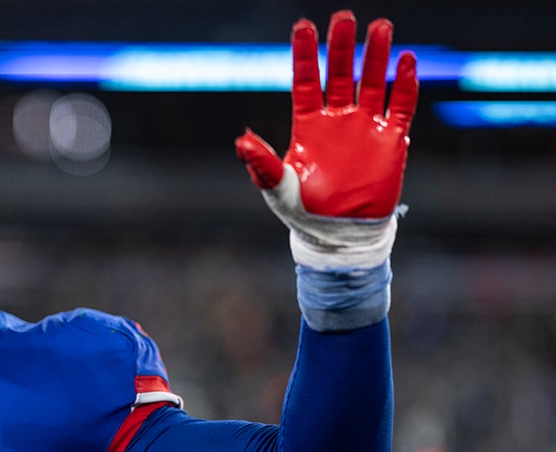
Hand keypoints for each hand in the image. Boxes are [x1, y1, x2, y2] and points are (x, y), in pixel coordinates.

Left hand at [235, 10, 417, 219]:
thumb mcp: (278, 188)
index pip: (306, 81)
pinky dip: (405, 85)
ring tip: (381, 26)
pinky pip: (400, 106)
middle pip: (340, 73)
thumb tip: (241, 141)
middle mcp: (337, 119)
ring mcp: (364, 127)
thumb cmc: (302, 212)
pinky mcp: (390, 141)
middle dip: (342, 45)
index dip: (305, 54)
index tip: (303, 26)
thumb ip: (261, 164)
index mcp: (308, 125)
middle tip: (344, 17)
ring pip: (373, 81)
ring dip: (376, 55)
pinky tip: (406, 61)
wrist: (338, 234)